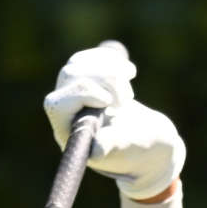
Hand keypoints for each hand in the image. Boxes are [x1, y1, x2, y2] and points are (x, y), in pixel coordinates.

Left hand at [42, 43, 184, 200]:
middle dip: (104, 81)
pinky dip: (110, 59)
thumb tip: (97, 149)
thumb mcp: (127, 147)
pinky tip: (129, 72)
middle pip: (70, 76)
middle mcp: (65, 110)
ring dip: (110, 70)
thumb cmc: (136, 148)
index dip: (84, 94)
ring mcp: (73, 92)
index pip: (58, 103)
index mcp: (68, 132)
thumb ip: (110, 144)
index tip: (112, 102)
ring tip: (129, 94)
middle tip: (127, 100)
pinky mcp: (85, 79)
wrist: (148, 140)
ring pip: (79, 63)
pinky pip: (89, 58)